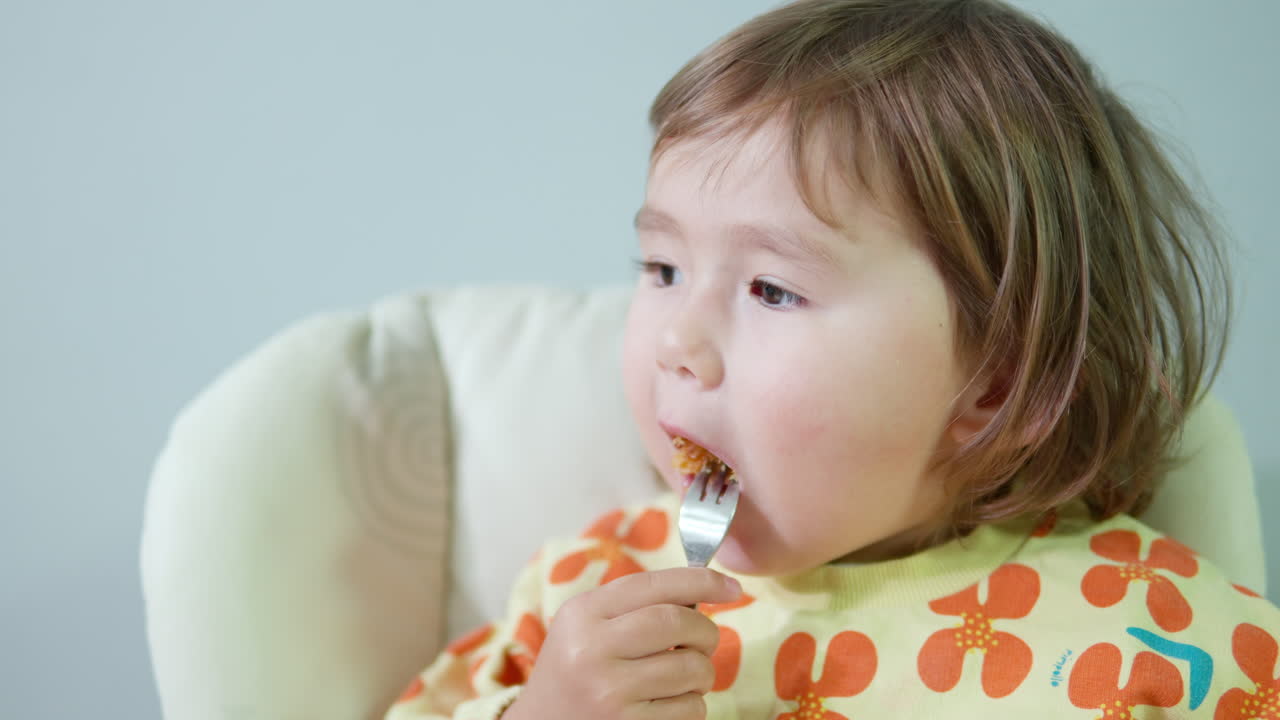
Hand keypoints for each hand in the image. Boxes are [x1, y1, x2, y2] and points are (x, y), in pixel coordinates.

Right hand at [502, 567, 741, 719]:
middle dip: (706, 632)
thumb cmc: (574, 672)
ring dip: (702, 673)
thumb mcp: (585, 626)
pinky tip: (668, 705)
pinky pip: (689, 709)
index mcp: (582, 614)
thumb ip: (634, 605)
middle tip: (703, 642)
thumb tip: (705, 590)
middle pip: (678, 623)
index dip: (702, 581)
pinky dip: (692, 705)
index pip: (655, 586)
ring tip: (682, 678)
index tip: (732, 587)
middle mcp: (591, 650)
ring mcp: (609, 692)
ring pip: (691, 669)